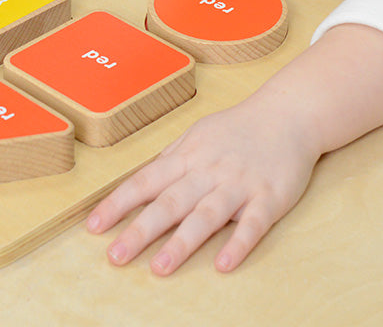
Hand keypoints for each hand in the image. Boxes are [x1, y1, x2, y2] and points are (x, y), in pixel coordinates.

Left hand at [86, 97, 318, 274]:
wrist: (288, 114)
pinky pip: (253, 224)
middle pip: (170, 202)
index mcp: (188, 156)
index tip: (94, 227)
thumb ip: (172, 158)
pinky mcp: (270, 197)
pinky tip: (223, 265)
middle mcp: (209, 170)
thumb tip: (143, 179)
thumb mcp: (198, 135)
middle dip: (140, 230)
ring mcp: (239, 184)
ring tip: (159, 268)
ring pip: (206, 215)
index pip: (145, 181)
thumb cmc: (238, 127)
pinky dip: (238, 244)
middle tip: (115, 257)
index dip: (118, 204)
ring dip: (182, 242)